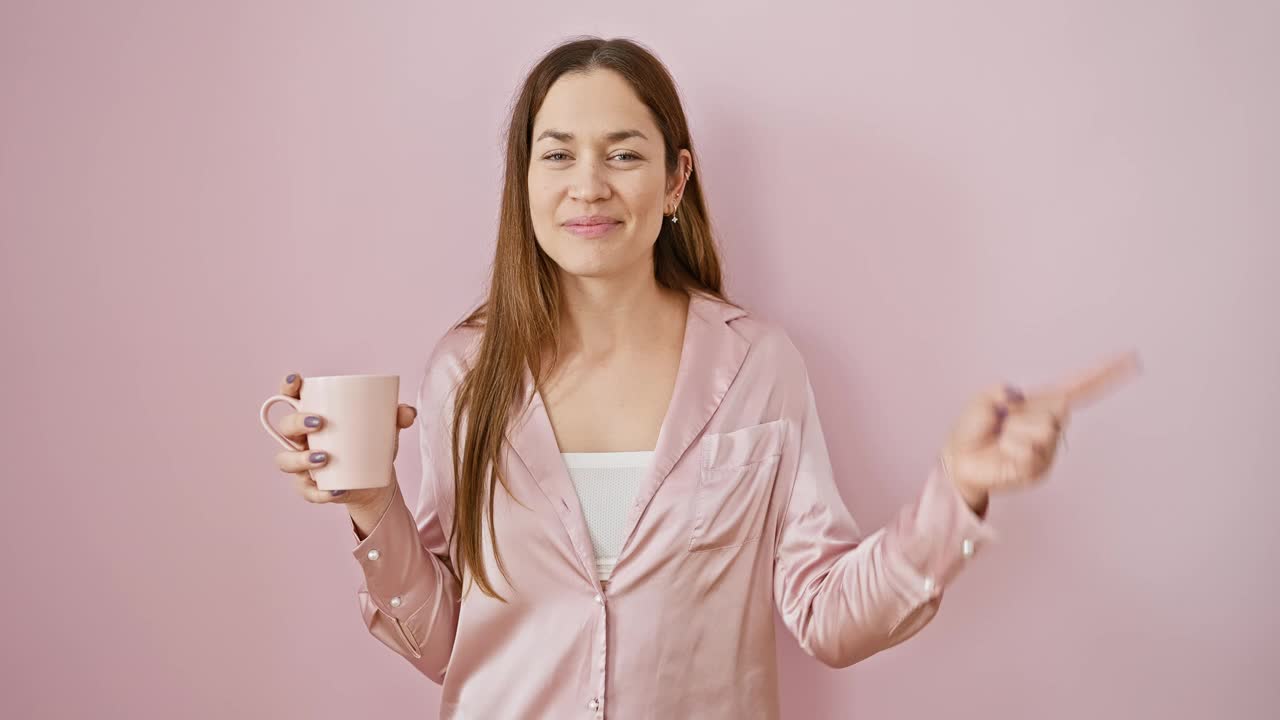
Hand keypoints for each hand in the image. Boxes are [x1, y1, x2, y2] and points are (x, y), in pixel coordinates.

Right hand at [270, 372, 417, 509]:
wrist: (374, 478)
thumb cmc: (371, 442)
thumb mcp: (385, 427)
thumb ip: (398, 416)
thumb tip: (408, 412)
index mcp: (313, 415)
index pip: (292, 396)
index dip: (288, 386)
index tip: (296, 380)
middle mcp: (300, 438)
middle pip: (286, 427)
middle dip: (297, 423)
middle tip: (319, 422)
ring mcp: (301, 464)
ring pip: (287, 461)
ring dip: (302, 459)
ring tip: (325, 458)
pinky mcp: (310, 488)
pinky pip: (307, 491)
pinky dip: (320, 492)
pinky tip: (336, 489)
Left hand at [941, 351, 1141, 508]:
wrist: (959, 460)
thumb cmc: (972, 429)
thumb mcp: (983, 399)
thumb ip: (1002, 391)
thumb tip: (1017, 397)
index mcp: (1041, 403)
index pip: (1079, 386)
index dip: (1104, 373)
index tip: (1129, 358)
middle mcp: (1051, 425)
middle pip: (1059, 409)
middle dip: (1025, 413)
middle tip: (1003, 422)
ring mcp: (1049, 449)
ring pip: (1043, 431)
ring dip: (1014, 432)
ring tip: (1002, 439)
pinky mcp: (1041, 469)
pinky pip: (1029, 452)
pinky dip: (1010, 449)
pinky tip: (1003, 454)